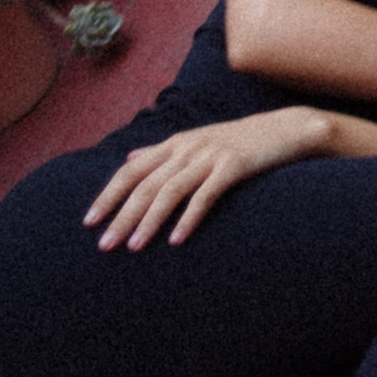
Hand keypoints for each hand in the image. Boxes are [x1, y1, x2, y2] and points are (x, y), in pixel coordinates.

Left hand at [85, 108, 327, 249]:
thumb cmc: (240, 139)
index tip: (90, 221)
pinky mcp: (234, 166)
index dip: (108, 195)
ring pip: (170, 191)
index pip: (131, 171)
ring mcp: (211, 156)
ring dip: (149, 222)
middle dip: (122, 216)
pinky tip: (177, 240)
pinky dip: (189, 218)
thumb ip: (162, 151)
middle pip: (146, 185)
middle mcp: (188, 147)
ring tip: (134, 248)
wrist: (287, 128)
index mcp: (176, 142)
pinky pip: (206, 196)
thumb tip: (129, 159)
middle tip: (104, 245)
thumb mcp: (197, 139)